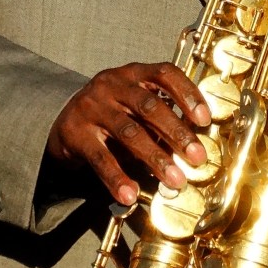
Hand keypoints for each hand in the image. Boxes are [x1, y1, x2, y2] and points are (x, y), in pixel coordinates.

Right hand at [46, 62, 210, 207]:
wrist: (62, 123)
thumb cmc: (111, 114)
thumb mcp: (135, 106)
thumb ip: (160, 118)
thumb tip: (192, 145)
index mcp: (133, 73)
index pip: (164, 73)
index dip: (187, 93)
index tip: (205, 119)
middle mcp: (112, 85)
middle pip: (149, 106)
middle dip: (177, 133)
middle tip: (197, 157)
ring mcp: (92, 107)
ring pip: (129, 132)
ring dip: (155, 158)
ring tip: (174, 180)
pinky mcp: (75, 132)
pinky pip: (100, 157)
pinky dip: (117, 177)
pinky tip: (130, 194)